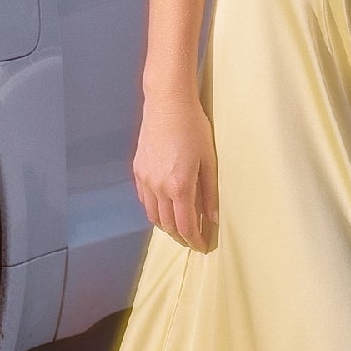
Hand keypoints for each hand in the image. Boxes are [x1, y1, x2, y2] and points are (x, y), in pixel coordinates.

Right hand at [133, 91, 218, 250]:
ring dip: (166, 226)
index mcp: (179, 187)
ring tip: (180, 227)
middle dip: (181, 237)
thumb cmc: (193, 127)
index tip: (202, 246)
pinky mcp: (138, 170)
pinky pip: (144, 200)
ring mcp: (145, 179)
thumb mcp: (209, 160)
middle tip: (193, 239)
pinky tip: (164, 208)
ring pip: (152, 216)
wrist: (167, 104)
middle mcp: (158, 187)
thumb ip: (210, 192)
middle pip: (167, 225)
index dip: (194, 240)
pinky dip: (154, 210)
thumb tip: (212, 218)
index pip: (185, 226)